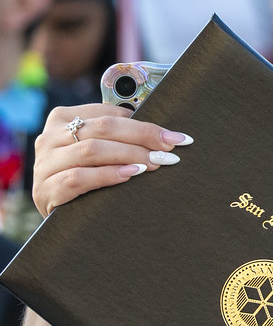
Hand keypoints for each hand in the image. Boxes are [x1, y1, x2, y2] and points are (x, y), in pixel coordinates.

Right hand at [33, 105, 190, 217]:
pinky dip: (108, 175)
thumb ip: (116, 136)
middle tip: (170, 151)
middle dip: (143, 138)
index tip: (174, 138)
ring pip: (92, 151)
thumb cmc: (84, 175)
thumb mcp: (96, 150)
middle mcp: (50, 137)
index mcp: (63, 119)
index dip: (145, 125)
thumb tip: (161, 133)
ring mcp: (44, 163)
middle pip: (103, 129)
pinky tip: (130, 175)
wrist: (58, 211)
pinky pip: (78, 178)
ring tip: (155, 163)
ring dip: (130, 155)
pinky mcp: (45, 189)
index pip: (109, 115)